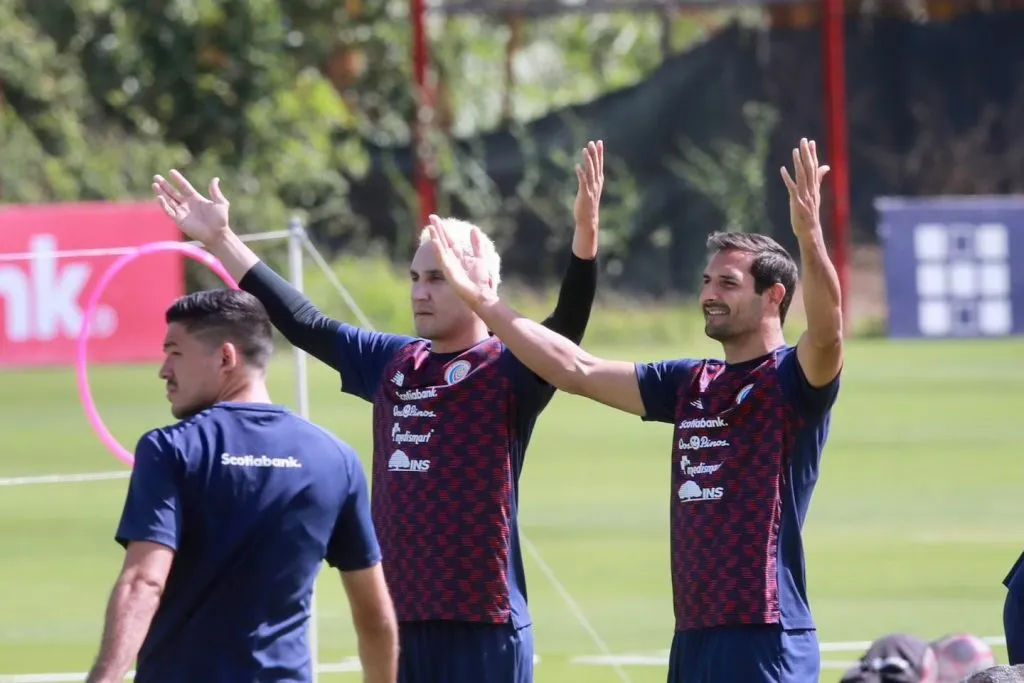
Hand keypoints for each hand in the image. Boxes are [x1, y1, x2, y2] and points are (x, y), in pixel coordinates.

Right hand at [152, 170, 231, 244]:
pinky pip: (169, 212)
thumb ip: (215, 192)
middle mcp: (187, 205)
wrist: (218, 234)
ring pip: (169, 201)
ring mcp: (182, 212)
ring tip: (154, 184)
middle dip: (165, 185)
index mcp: (196, 199)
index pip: (184, 187)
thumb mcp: (221, 203)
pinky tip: (159, 197)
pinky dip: (164, 205)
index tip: (171, 171)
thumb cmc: (221, 220)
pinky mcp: (179, 221)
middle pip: (173, 193)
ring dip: (161, 193)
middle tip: (156, 177)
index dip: (178, 179)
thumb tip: (215, 179)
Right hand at [425, 215, 491, 307]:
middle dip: (437, 229)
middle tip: (431, 216)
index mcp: (458, 255)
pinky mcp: (448, 272)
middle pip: (442, 241)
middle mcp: (451, 259)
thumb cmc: (480, 279)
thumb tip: (473, 229)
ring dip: (435, 237)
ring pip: (440, 248)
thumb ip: (477, 244)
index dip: (444, 229)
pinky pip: (441, 259)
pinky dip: (438, 250)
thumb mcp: (481, 257)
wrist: (481, 294)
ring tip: (430, 227)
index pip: (449, 239)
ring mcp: (448, 265)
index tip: (437, 219)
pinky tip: (435, 241)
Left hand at [573, 140, 603, 257]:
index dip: (599, 153)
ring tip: (585, 149)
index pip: (599, 164)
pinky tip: (577, 166)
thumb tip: (586, 172)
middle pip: (596, 165)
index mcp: (598, 181)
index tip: (599, 142)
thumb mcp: (590, 191)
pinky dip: (580, 173)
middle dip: (594, 154)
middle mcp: (596, 183)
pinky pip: (583, 182)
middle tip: (593, 142)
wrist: (588, 220)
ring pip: (590, 171)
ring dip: (588, 160)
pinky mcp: (585, 194)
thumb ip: (589, 181)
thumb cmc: (588, 206)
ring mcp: (591, 188)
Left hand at [780, 138, 828, 238]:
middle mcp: (811, 189)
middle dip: (807, 154)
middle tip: (804, 140)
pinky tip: (782, 169)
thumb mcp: (815, 195)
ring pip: (802, 176)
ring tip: (795, 150)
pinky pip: (792, 187)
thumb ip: (819, 180)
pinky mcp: (797, 202)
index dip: (813, 155)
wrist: (810, 231)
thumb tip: (826, 166)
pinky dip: (787, 178)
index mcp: (814, 188)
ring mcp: (804, 195)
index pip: (814, 167)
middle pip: (809, 168)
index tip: (811, 142)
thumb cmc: (810, 214)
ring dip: (799, 162)